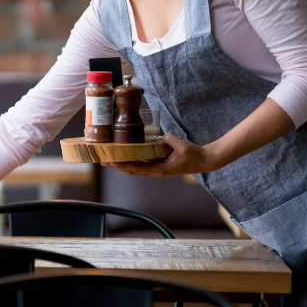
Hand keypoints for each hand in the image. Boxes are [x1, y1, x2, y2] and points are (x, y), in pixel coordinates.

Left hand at [104, 132, 218, 178]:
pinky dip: (131, 160)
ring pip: (135, 168)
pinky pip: (141, 163)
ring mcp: (157, 169)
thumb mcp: (183, 146)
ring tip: (109, 157)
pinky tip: (125, 154)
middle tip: (102, 159)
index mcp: (159, 169)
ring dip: (122, 163)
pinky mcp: (159, 164)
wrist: (205, 160)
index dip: (120, 165)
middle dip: (116, 165)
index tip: (109, 161)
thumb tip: (161, 135)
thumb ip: (171, 140)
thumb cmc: (195, 155)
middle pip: (130, 170)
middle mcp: (155, 171)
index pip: (135, 168)